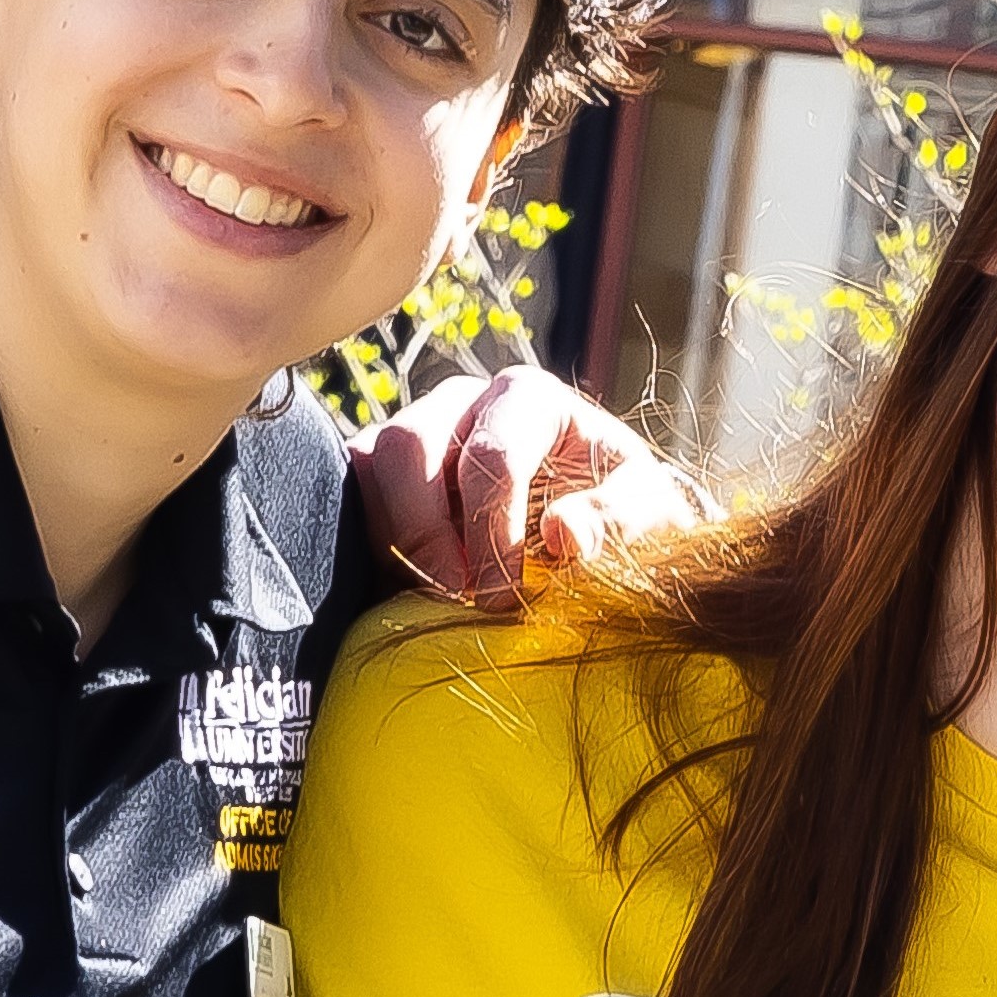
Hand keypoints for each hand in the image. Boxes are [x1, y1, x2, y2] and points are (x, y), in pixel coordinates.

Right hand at [356, 366, 708, 609]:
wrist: (597, 520)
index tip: (502, 599)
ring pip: (371, 464)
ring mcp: (419, 426)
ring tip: (436, 595)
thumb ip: (616, 520)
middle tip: (455, 599)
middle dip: (427, 533)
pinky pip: (349, 490)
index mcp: (528, 397)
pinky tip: (411, 583)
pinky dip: (373, 540)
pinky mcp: (386, 467)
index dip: (490, 535)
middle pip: (409, 444)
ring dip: (395, 538)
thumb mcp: (647, 513)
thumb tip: (564, 535)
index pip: (491, 456)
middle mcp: (464, 400)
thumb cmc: (622, 510)